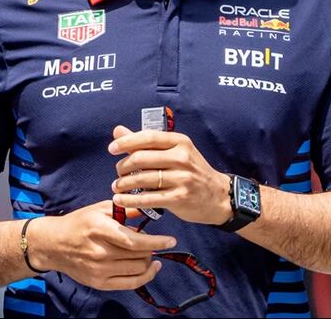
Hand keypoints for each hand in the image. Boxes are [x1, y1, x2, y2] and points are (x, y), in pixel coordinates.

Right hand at [27, 200, 173, 290]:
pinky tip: (151, 268)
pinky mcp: (99, 283)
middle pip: (139, 256)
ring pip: (138, 269)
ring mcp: (99, 270)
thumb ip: (125, 209)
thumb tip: (149, 208)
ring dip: (149, 261)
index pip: (135, 241)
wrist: (54, 244)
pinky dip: (145, 277)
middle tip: (154, 242)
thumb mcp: (100, 209)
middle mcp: (100, 253)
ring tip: (149, 253)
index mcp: (101, 230)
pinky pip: (130, 284)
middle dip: (152, 249)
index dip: (156, 241)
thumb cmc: (79, 223)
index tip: (171, 240)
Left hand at [109, 125, 232, 225]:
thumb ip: (145, 143)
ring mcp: (182, 178)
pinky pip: (147, 199)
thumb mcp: (174, 152)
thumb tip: (117, 131)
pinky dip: (130, 200)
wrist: (218, 196)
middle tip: (118, 172)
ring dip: (123, 184)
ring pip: (142, 179)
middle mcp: (182, 158)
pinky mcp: (179, 198)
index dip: (126, 142)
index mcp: (180, 142)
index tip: (112, 148)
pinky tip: (120, 200)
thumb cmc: (192, 171)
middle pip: (141, 158)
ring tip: (117, 187)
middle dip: (123, 166)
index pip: (148, 137)